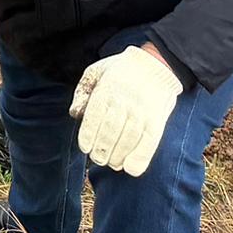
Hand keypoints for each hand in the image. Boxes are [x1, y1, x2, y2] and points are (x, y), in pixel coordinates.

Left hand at [70, 44, 182, 176]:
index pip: (94, 117)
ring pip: (128, 139)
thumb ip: (82, 93)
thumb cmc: (119, 71)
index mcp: (107, 88)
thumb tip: (75, 115)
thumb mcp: (96, 72)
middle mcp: (125, 100)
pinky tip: (131, 169)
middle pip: (110, 131)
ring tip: (113, 164)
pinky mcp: (157, 119)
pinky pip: (149, 142)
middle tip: (98, 158)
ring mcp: (142, 110)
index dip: (88, 136)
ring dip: (118, 156)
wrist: (156, 63)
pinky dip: (140, 158)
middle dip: (102, 150)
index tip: (85, 148)